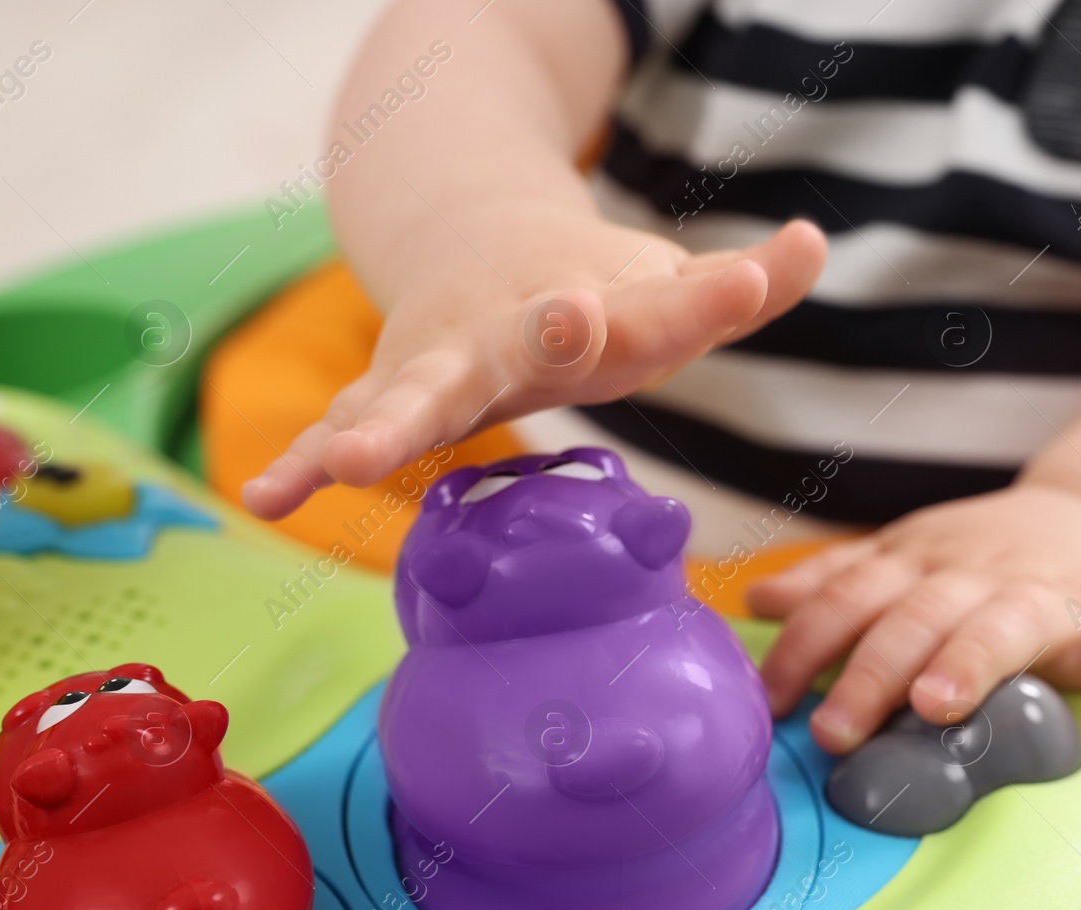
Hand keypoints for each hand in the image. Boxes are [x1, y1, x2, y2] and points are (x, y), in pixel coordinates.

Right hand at [240, 204, 826, 518]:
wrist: (472, 240)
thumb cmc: (588, 288)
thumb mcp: (663, 285)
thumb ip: (739, 281)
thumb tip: (815, 242)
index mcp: (600, 307)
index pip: (663, 305)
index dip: (708, 296)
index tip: (751, 282)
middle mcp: (518, 325)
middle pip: (535, 337)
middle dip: (553, 333)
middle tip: (570, 320)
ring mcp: (446, 354)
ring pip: (415, 388)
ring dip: (388, 423)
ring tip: (353, 462)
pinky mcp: (393, 389)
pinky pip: (345, 429)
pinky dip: (304, 460)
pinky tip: (265, 498)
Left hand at [747, 484, 1080, 782]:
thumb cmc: (988, 559)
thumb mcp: (909, 556)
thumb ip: (840, 581)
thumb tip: (756, 599)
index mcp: (924, 564)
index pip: (854, 595)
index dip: (809, 639)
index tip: (774, 693)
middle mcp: (982, 577)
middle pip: (917, 614)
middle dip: (871, 668)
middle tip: (834, 730)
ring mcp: (1053, 602)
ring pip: (1007, 627)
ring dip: (972, 663)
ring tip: (940, 706)